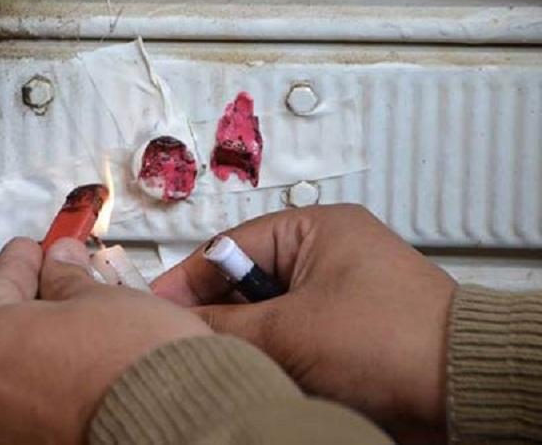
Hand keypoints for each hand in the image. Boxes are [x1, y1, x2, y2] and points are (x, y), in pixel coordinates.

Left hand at [0, 237, 210, 443]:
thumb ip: (66, 279)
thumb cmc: (134, 365)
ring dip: (32, 343)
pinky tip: (71, 364)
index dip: (18, 262)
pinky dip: (39, 380)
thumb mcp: (100, 300)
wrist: (173, 424)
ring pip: (6, 372)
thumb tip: (59, 263)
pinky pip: (21, 404)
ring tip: (69, 324)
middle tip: (52, 278)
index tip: (33, 249)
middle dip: (24, 302)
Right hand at [152, 204, 455, 443]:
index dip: (188, 279)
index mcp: (314, 228)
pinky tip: (264, 374)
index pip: (229, 247)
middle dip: (218, 315)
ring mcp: (338, 295)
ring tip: (231, 360)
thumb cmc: (391, 339)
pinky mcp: (347, 333)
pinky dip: (275, 357)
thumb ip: (222, 324)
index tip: (155, 307)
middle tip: (187, 342)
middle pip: (246, 282)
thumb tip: (173, 323)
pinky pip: (293, 338)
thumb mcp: (288, 330)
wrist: (462, 388)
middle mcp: (325, 255)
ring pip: (267, 315)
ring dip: (249, 339)